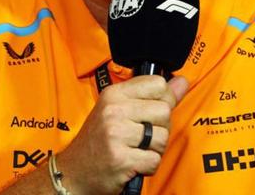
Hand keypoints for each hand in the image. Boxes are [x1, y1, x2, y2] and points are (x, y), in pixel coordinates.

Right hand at [56, 75, 188, 193]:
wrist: (72, 173)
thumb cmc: (99, 140)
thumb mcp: (121, 110)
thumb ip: (154, 96)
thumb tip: (182, 82)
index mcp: (114, 94)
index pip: (158, 83)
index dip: (162, 99)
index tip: (150, 112)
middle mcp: (114, 111)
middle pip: (165, 110)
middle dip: (160, 127)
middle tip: (141, 136)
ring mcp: (116, 135)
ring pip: (163, 137)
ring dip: (155, 149)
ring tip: (136, 150)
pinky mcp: (120, 159)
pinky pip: (155, 160)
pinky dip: (149, 166)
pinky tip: (134, 163)